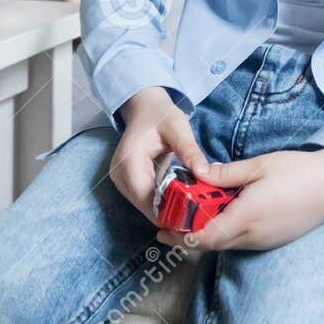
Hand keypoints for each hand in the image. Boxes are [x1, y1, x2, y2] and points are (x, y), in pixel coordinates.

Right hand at [110, 87, 209, 223]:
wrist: (145, 109)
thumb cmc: (161, 115)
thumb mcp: (179, 128)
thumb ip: (189, 150)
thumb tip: (204, 173)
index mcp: (129, 160)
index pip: (146, 196)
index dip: (168, 209)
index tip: (191, 214)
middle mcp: (119, 175)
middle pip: (144, 204)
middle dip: (169, 211)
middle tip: (195, 215)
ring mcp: (120, 181)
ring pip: (144, 205)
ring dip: (165, 208)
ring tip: (189, 208)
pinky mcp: (125, 183)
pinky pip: (143, 199)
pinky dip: (160, 202)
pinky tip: (178, 199)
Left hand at [156, 149, 323, 252]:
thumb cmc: (299, 171)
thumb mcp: (259, 165)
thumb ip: (226, 173)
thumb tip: (198, 173)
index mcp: (247, 215)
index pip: (204, 236)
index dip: (180, 236)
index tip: (162, 228)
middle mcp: (254, 235)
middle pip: (211, 244)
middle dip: (188, 236)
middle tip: (169, 223)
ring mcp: (265, 241)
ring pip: (226, 244)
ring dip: (208, 234)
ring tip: (194, 216)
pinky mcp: (273, 241)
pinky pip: (242, 242)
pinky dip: (226, 233)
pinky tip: (223, 216)